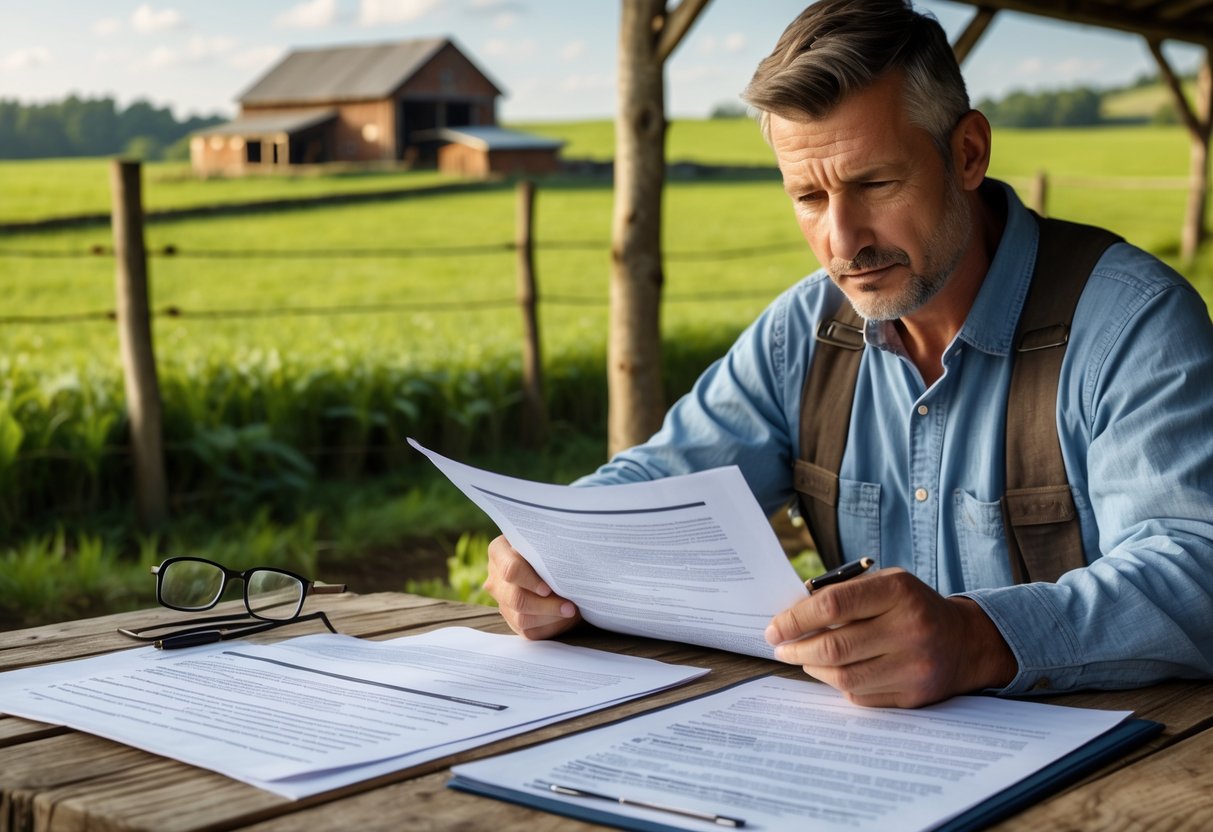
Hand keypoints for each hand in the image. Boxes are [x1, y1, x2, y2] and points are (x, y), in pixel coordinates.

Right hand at [483, 534, 580, 639]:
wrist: (554, 566)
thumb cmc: (551, 549)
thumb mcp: (547, 543)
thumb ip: (548, 550)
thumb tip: (564, 566)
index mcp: (499, 552)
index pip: (511, 569)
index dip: (531, 581)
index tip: (550, 588)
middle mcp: (495, 578)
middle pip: (516, 599)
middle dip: (546, 605)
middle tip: (570, 606)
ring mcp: (502, 601)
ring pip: (522, 618)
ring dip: (551, 616)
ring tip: (571, 610)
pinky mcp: (512, 620)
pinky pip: (528, 631)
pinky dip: (550, 625)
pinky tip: (563, 617)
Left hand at [764, 567, 1016, 707]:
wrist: (966, 643)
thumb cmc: (912, 607)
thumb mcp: (886, 584)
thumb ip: (843, 593)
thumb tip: (791, 614)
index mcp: (898, 592)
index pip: (833, 605)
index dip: (795, 618)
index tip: (774, 628)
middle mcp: (909, 630)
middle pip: (834, 647)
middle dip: (796, 648)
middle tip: (779, 648)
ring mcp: (913, 667)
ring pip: (843, 677)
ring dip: (812, 668)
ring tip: (803, 657)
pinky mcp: (913, 697)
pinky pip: (859, 696)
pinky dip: (839, 684)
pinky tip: (833, 671)